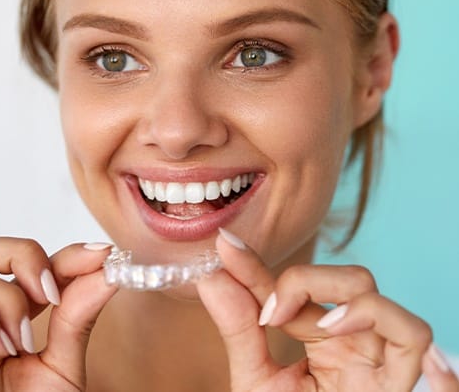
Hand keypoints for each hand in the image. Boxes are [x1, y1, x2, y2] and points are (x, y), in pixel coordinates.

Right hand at [0, 236, 116, 391]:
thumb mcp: (64, 363)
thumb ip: (80, 317)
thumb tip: (107, 272)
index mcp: (9, 314)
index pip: (29, 263)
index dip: (65, 253)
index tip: (101, 255)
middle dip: (21, 255)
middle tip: (49, 292)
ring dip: (7, 299)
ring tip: (24, 340)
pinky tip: (2, 351)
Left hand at [198, 230, 458, 391]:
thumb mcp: (256, 380)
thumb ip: (238, 330)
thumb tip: (211, 277)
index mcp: (319, 335)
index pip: (292, 285)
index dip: (258, 265)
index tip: (226, 246)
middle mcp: (350, 339)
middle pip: (345, 277)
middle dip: (306, 280)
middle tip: (272, 313)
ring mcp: (373, 357)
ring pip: (376, 295)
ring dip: (344, 298)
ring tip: (316, 328)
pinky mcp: (394, 382)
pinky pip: (413, 337)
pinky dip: (388, 323)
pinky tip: (339, 330)